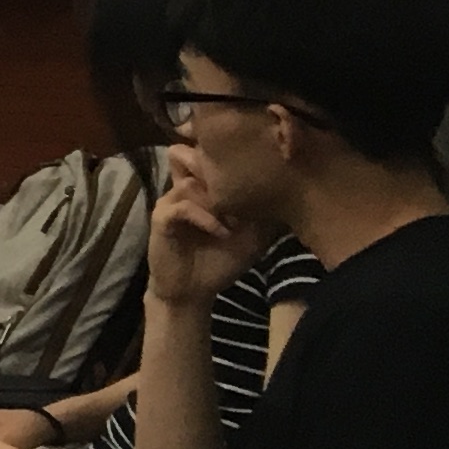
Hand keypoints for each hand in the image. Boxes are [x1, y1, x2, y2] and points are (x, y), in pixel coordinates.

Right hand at [146, 151, 251, 307]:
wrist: (193, 291)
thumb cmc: (222, 260)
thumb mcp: (254, 234)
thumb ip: (265, 209)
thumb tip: (287, 186)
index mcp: (206, 186)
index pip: (214, 157)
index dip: (234, 161)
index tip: (260, 176)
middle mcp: (187, 187)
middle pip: (195, 157)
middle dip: (221, 175)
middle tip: (243, 195)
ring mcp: (172, 201)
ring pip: (192, 183)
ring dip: (218, 202)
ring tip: (236, 221)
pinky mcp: (162, 219)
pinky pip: (183, 207)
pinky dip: (206, 218)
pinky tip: (222, 232)